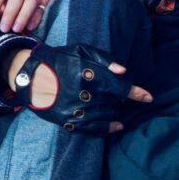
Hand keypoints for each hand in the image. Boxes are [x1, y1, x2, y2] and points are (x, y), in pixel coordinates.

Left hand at [0, 0, 56, 32]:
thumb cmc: (15, 3)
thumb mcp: (3, 6)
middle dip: (9, 14)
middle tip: (3, 29)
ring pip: (30, 3)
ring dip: (22, 16)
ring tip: (16, 30)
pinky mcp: (44, 3)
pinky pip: (41, 10)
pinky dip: (35, 19)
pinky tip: (29, 28)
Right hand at [7, 50, 152, 133]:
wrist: (30, 76)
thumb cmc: (59, 60)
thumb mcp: (79, 50)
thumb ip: (104, 59)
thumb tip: (124, 71)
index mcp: (87, 75)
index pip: (118, 87)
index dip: (136, 92)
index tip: (148, 97)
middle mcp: (83, 94)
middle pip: (114, 101)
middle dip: (121, 98)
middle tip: (121, 94)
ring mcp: (76, 110)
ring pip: (106, 114)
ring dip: (115, 110)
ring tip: (115, 105)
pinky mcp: (69, 122)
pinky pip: (94, 128)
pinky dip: (108, 127)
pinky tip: (116, 124)